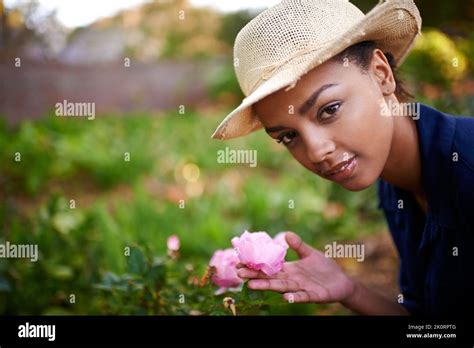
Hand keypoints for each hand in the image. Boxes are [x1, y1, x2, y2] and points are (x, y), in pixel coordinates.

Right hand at [237, 232, 355, 303]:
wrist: (342, 281)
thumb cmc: (325, 268)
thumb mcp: (310, 253)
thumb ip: (298, 245)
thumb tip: (286, 234)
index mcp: (289, 269)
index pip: (269, 268)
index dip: (256, 266)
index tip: (240, 263)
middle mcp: (292, 279)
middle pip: (270, 278)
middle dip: (255, 276)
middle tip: (239, 274)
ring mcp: (301, 288)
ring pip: (281, 287)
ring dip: (267, 287)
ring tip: (252, 286)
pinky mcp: (313, 295)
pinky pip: (302, 296)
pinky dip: (294, 297)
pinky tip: (285, 296)